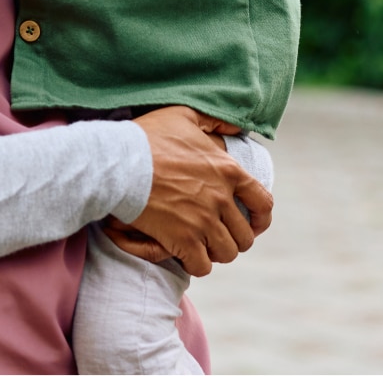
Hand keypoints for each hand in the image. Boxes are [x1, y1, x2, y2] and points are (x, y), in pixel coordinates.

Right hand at [117, 106, 273, 274]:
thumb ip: (215, 120)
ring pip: (227, 253)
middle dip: (233, 239)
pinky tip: (185, 255)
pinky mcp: (183, 240)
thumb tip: (237, 127)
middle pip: (245, 235)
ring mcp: (203, 221)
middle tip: (217, 236)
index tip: (253, 225)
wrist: (119, 164)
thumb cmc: (148, 138)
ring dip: (216, 253)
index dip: (261, 219)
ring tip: (202, 246)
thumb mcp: (185, 115)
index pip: (262, 203)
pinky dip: (196, 264)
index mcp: (228, 170)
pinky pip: (202, 266)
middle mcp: (221, 198)